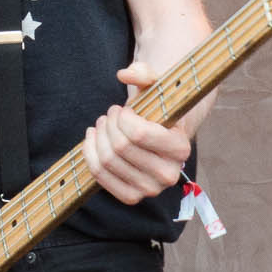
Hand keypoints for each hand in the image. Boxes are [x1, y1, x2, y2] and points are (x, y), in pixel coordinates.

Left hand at [79, 61, 193, 203]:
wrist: (160, 138)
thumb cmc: (158, 112)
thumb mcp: (156, 88)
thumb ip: (145, 74)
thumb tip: (125, 75)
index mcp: (181, 149)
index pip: (138, 134)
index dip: (122, 118)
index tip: (123, 109)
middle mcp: (170, 175)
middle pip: (120, 147)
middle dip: (109, 124)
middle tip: (110, 114)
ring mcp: (150, 190)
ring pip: (107, 161)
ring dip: (98, 137)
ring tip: (102, 124)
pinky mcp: (132, 197)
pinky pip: (100, 176)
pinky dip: (90, 154)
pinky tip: (93, 140)